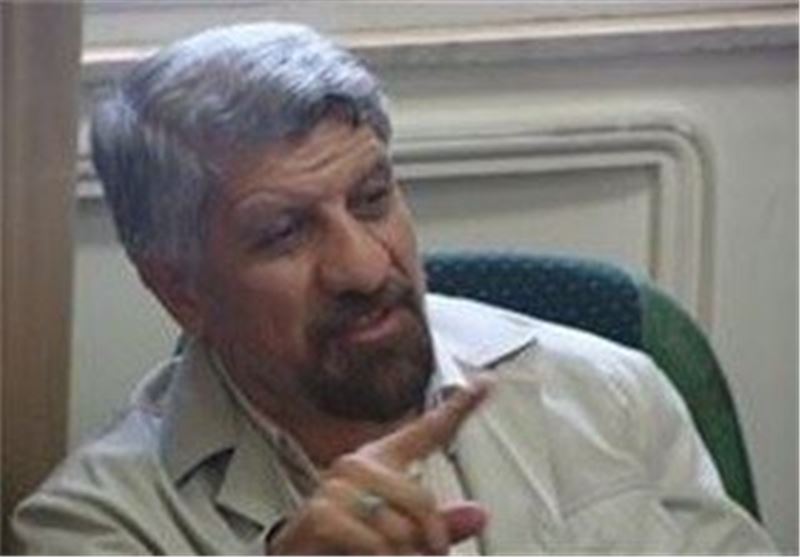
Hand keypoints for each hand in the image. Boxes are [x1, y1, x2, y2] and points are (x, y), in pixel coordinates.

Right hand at [269, 379, 491, 554]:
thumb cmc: (348, 546)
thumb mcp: (403, 539)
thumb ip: (441, 526)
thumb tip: (479, 514)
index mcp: (382, 462)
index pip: (426, 430)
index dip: (457, 407)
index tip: (484, 384)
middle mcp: (359, 465)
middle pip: (422, 499)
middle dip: (429, 540)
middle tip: (423, 556)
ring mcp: (338, 486)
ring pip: (401, 528)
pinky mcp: (322, 513)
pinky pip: (376, 543)